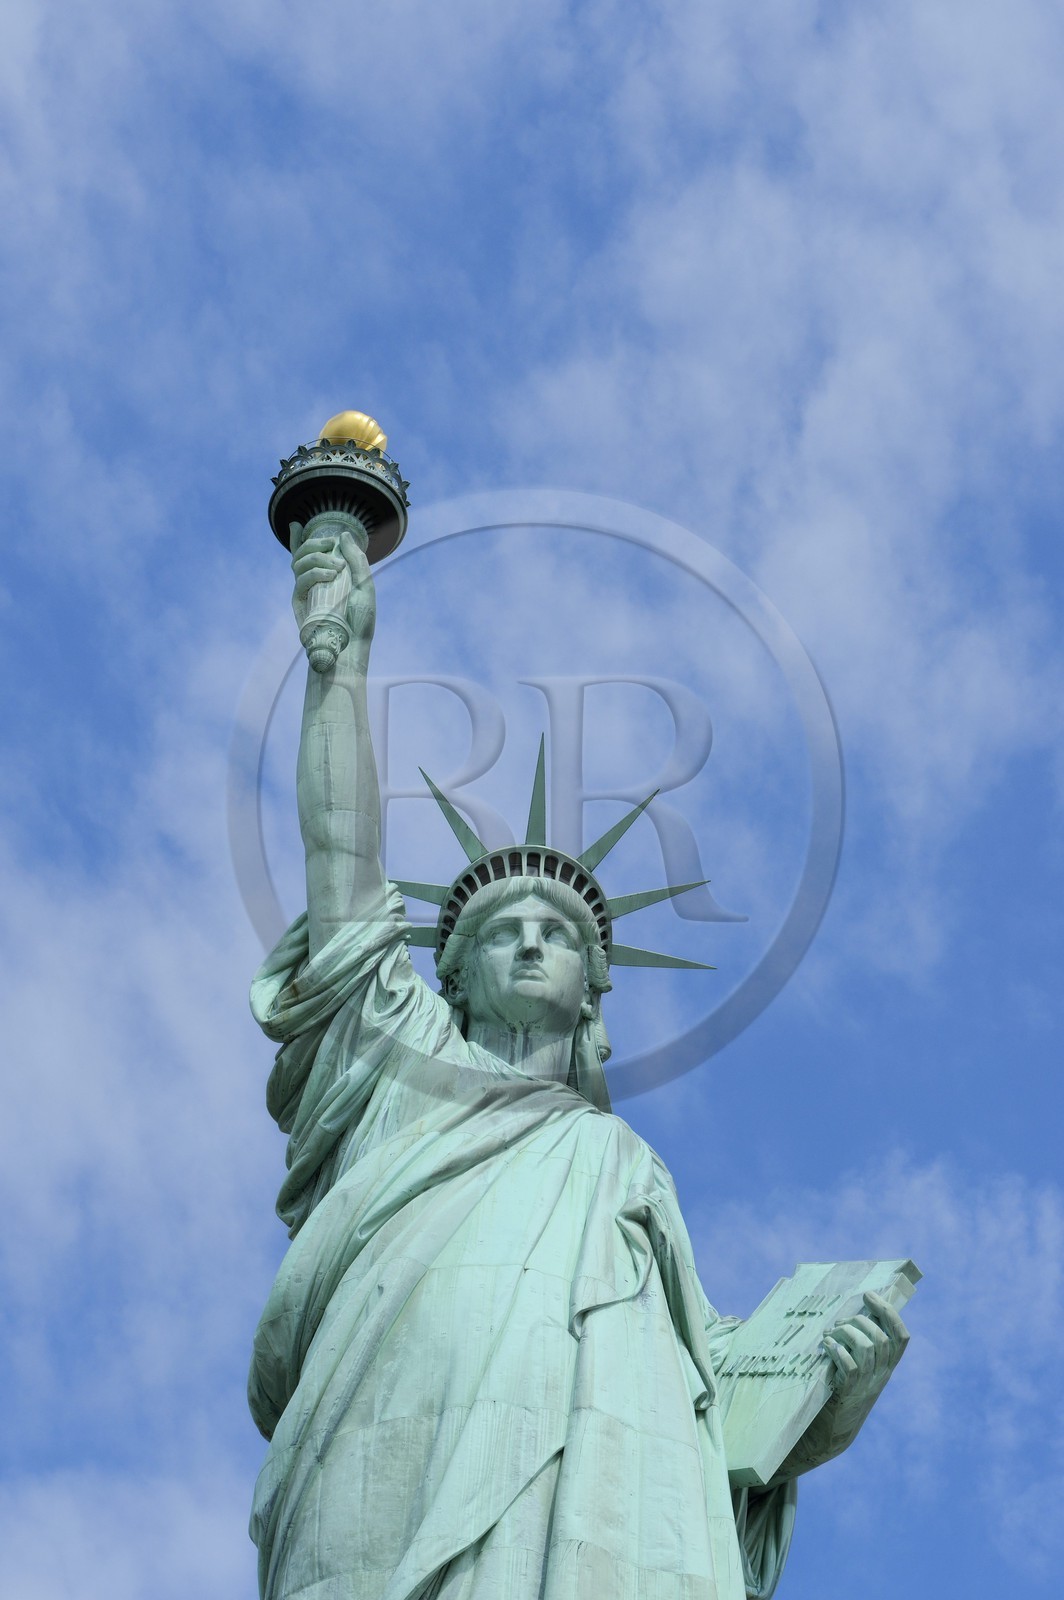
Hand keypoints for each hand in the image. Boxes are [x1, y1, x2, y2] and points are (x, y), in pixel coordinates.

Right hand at [292, 525, 375, 648]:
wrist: (352, 647)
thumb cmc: (360, 620)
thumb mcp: (365, 585)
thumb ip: (356, 560)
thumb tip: (343, 535)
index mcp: (327, 576)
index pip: (309, 554)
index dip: (297, 539)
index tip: (295, 524)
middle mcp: (313, 582)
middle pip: (302, 553)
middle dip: (314, 543)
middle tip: (331, 545)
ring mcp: (305, 592)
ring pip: (298, 563)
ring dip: (317, 557)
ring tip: (336, 567)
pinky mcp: (299, 603)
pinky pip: (300, 581)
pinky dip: (314, 573)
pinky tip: (329, 575)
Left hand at [823, 1291, 908, 1434]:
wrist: (831, 1433)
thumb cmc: (841, 1391)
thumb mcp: (859, 1369)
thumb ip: (862, 1346)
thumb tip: (855, 1312)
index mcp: (886, 1367)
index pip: (901, 1337)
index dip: (889, 1312)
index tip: (869, 1295)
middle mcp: (881, 1376)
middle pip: (882, 1338)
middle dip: (859, 1320)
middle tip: (839, 1322)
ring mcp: (866, 1386)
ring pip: (867, 1348)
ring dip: (846, 1333)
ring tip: (830, 1333)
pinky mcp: (848, 1394)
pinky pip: (850, 1367)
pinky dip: (837, 1351)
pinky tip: (826, 1346)